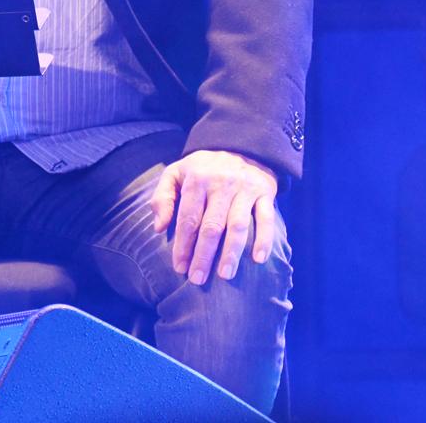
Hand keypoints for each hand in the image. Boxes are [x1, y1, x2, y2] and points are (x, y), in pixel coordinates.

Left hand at [150, 149, 276, 284]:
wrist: (242, 145)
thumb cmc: (203, 167)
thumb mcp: (176, 172)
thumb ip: (162, 197)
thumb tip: (158, 227)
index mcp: (197, 180)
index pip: (188, 218)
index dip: (183, 244)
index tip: (179, 267)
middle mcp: (221, 184)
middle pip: (211, 226)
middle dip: (203, 255)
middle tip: (197, 279)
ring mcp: (245, 189)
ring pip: (238, 225)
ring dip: (231, 252)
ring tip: (224, 275)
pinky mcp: (265, 192)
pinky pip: (266, 218)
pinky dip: (264, 239)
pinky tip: (258, 260)